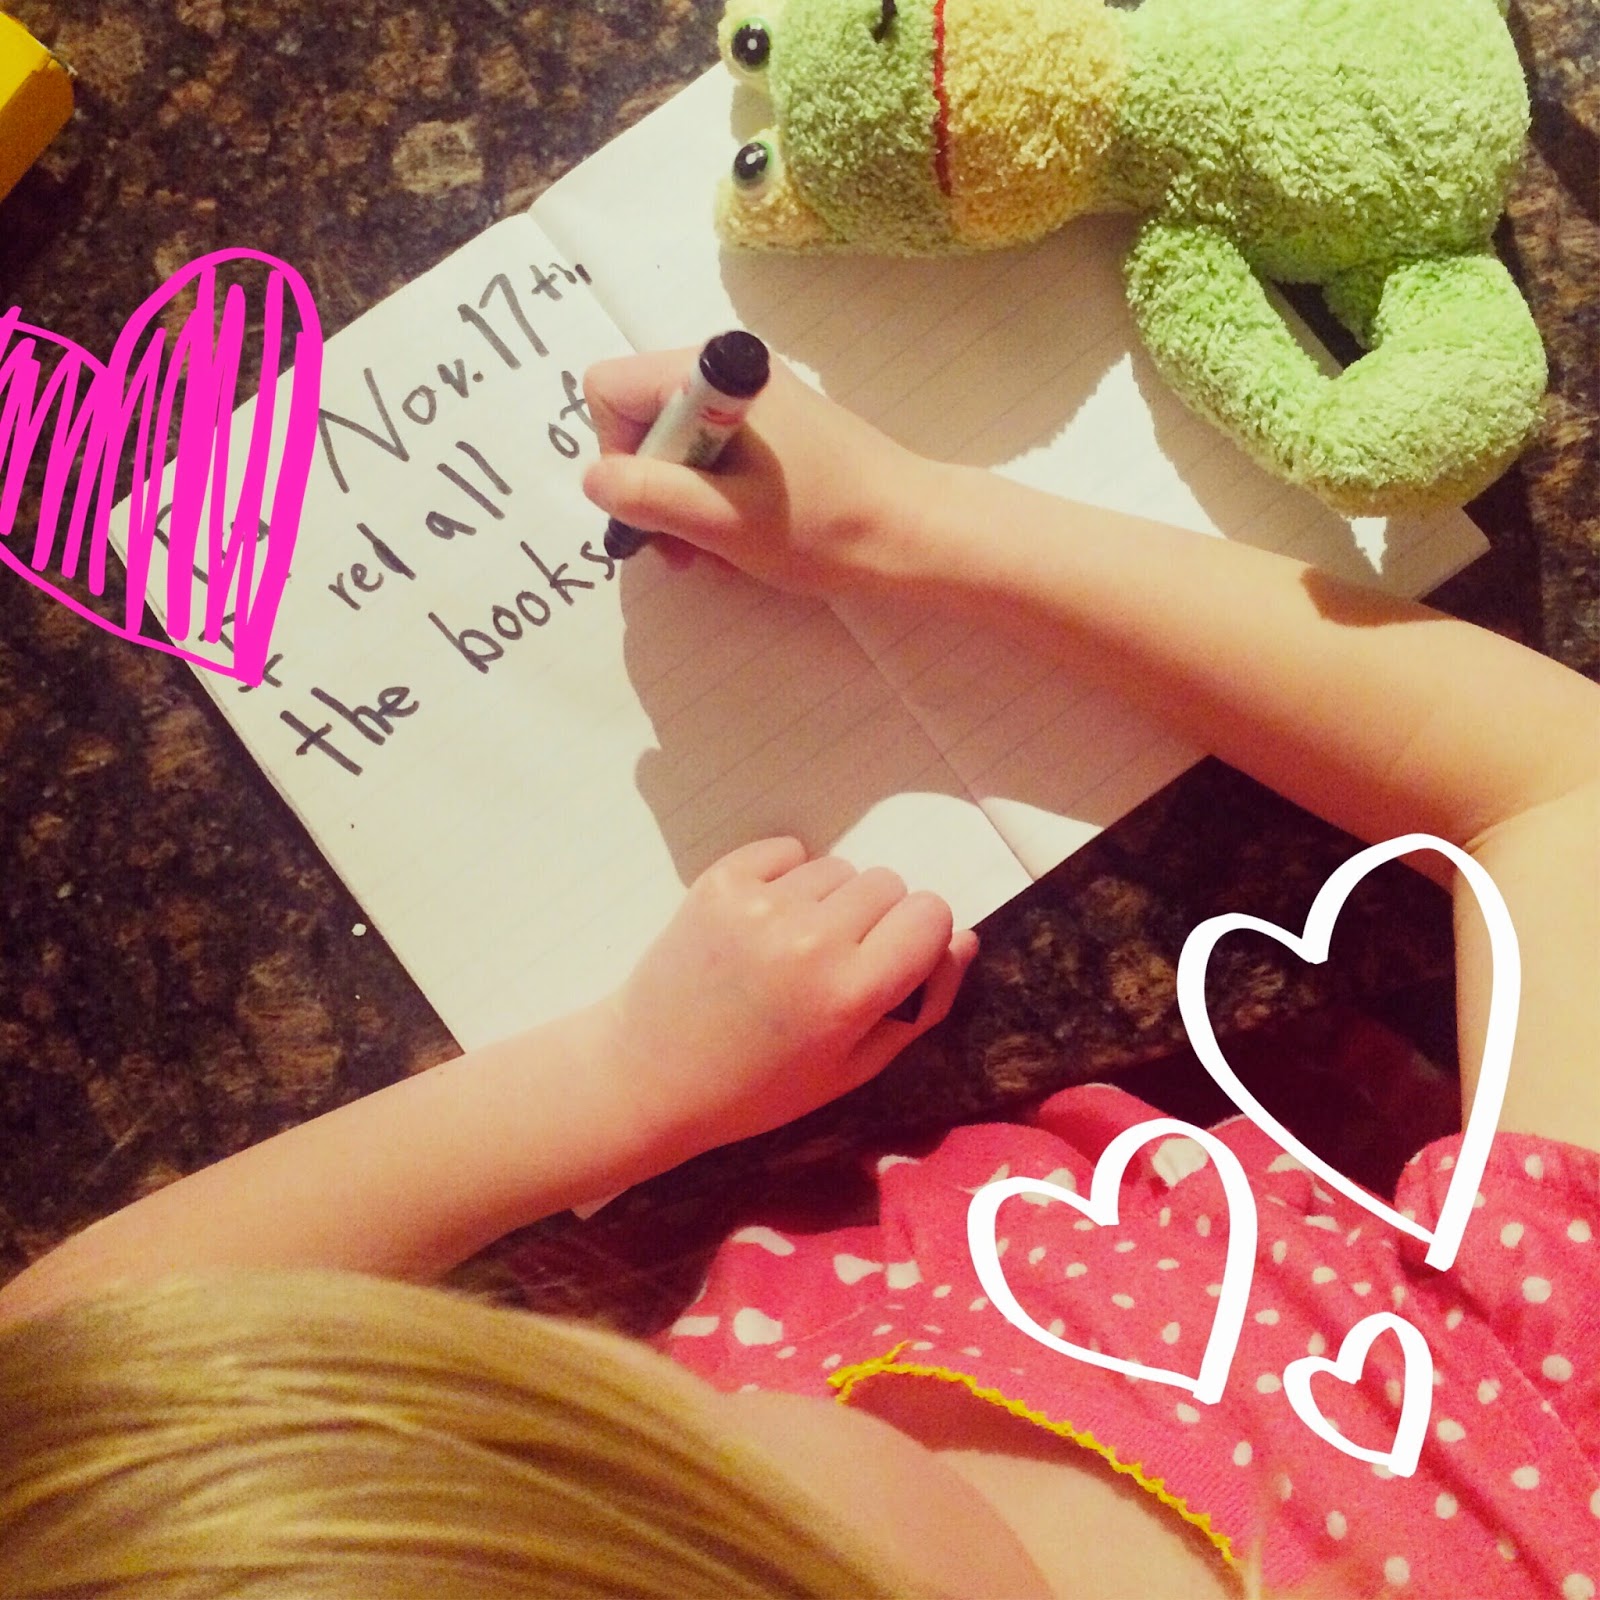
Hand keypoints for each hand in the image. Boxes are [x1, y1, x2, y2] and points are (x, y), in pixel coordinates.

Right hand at [582, 349, 936, 598]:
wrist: (913, 534)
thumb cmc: (823, 527)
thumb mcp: (723, 521)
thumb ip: (650, 495)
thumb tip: (594, 481)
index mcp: (714, 374)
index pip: (610, 390)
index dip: (617, 455)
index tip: (657, 506)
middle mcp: (728, 373)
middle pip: (640, 420)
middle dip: (651, 490)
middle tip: (684, 549)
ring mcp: (752, 400)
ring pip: (674, 448)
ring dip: (681, 508)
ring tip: (716, 554)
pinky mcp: (773, 429)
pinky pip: (711, 459)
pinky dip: (712, 504)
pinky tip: (741, 540)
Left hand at [599, 837, 978, 1160]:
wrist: (651, 1072)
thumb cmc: (763, 1086)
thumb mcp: (857, 1066)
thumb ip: (922, 1003)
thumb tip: (963, 937)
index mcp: (853, 991)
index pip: (932, 914)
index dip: (918, 939)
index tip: (889, 966)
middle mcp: (812, 938)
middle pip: (888, 884)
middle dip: (875, 920)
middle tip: (833, 965)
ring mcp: (762, 904)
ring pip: (839, 868)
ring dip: (829, 900)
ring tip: (790, 949)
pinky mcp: (721, 879)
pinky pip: (790, 851)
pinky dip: (786, 879)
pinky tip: (761, 925)